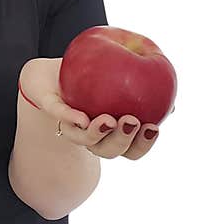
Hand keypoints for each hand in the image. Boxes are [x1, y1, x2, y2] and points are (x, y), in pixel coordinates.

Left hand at [18, 58, 169, 160]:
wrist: (51, 72)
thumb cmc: (95, 77)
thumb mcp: (124, 79)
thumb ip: (147, 89)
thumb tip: (172, 101)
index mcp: (111, 133)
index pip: (131, 149)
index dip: (143, 144)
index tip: (154, 128)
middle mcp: (91, 135)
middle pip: (109, 150)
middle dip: (123, 140)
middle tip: (131, 121)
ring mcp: (70, 125)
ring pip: (83, 140)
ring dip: (97, 133)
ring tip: (109, 120)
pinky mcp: (51, 108)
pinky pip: (60, 115)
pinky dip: (70, 118)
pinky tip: (82, 117)